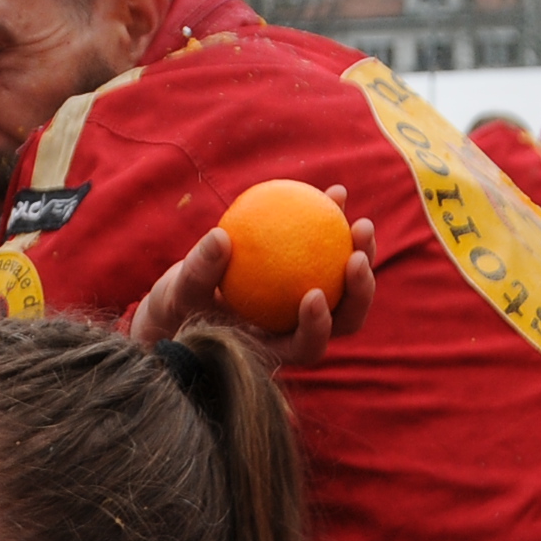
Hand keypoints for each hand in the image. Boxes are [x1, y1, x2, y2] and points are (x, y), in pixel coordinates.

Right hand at [128, 200, 376, 370]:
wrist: (187, 300)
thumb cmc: (179, 306)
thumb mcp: (179, 292)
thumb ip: (198, 272)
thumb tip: (220, 237)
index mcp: (275, 348)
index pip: (306, 347)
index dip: (318, 327)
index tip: (312, 295)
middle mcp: (299, 330)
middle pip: (343, 320)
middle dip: (360, 292)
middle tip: (356, 257)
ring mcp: (308, 303)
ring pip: (346, 286)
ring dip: (361, 255)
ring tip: (358, 222)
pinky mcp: (310, 273)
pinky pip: (330, 250)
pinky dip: (334, 223)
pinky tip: (336, 192)